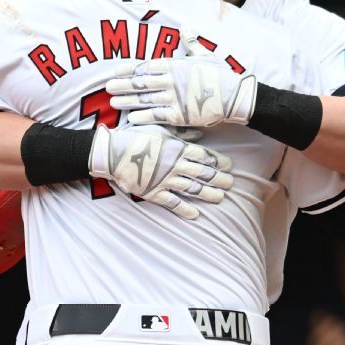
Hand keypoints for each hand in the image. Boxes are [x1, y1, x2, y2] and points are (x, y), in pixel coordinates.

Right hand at [88, 124, 232, 219]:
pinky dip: (185, 210)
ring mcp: (166, 180)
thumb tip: (199, 135)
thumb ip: (181, 133)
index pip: (205, 156)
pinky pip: (174, 203)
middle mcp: (176, 165)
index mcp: (178, 148)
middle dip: (219, 179)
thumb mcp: (160, 129)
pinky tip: (196, 215)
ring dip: (208, 194)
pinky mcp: (155, 192)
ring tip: (220, 198)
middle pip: (203, 174)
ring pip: (193, 189)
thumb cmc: (135, 136)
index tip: (228, 166)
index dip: (218, 162)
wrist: (113, 152)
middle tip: (231, 183)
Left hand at [107, 45, 257, 127]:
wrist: (235, 96)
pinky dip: (142, 117)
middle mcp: (171, 80)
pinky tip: (130, 118)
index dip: (129, 68)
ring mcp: (174, 98)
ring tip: (112, 102)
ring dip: (127, 101)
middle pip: (141, 82)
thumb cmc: (221, 75)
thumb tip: (185, 28)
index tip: (115, 70)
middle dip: (122, 84)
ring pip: (145, 99)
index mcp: (175, 64)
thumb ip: (191, 43)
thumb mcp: (206, 55)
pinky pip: (156, 116)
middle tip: (107, 86)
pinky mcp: (179, 115)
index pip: (146, 65)